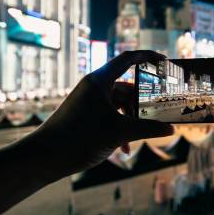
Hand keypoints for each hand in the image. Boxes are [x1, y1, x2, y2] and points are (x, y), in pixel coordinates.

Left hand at [30, 50, 173, 179]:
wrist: (42, 158)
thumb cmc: (78, 138)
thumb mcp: (119, 133)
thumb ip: (148, 129)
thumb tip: (171, 130)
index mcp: (99, 81)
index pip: (128, 59)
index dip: (147, 56)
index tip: (164, 61)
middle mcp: (93, 88)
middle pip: (126, 88)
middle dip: (142, 103)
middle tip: (159, 113)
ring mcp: (88, 102)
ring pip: (119, 106)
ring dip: (131, 121)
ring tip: (140, 138)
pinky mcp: (84, 117)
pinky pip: (109, 117)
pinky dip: (119, 129)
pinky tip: (123, 150)